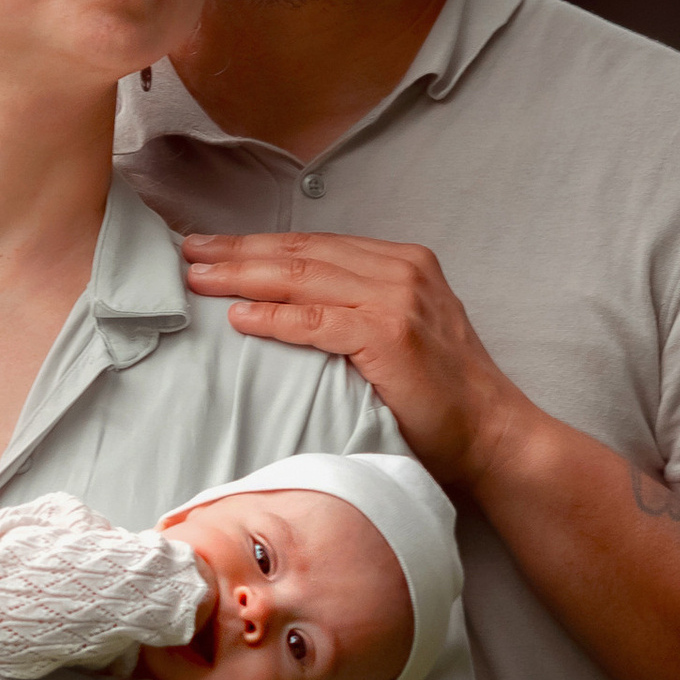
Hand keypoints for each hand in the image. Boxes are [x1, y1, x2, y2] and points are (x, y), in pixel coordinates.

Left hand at [178, 231, 529, 488]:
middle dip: (239, 252)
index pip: (316, 245)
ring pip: (304, 278)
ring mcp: (398, 300)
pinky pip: (317, 322)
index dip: (259, 245)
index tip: (212, 247)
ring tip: (199, 279)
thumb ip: (356, 309)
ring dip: (243, 277)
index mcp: (402, 262)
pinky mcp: (391, 336)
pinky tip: (239, 317)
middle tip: (188, 252)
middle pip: (302, 253)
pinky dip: (274, 318)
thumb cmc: (440, 395)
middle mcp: (401, 270)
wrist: (491, 434)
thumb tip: (286, 307)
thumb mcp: (400, 332)